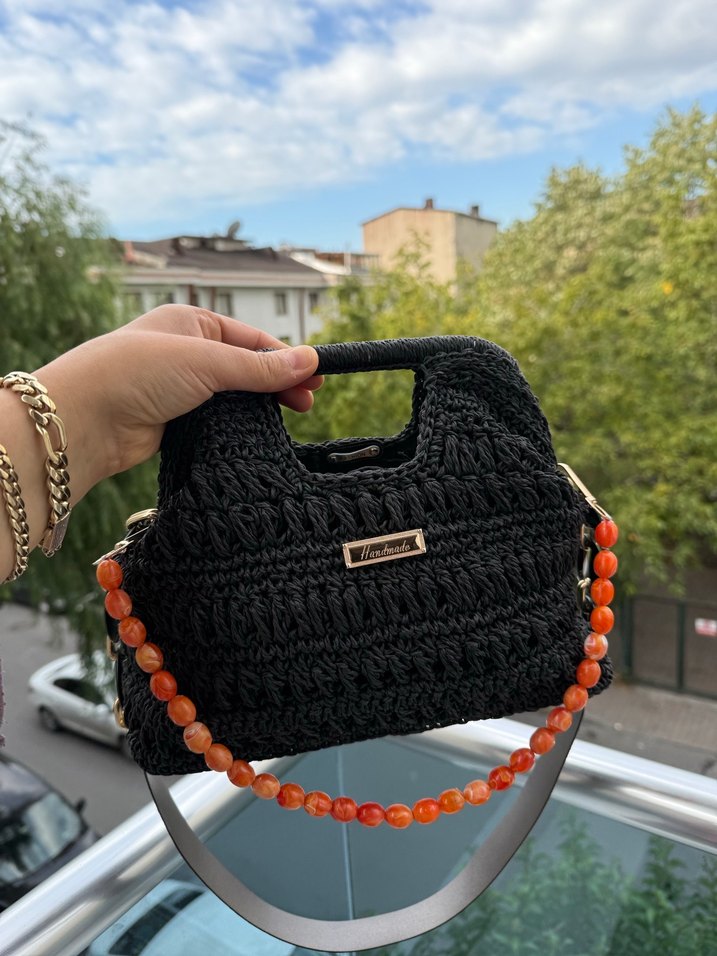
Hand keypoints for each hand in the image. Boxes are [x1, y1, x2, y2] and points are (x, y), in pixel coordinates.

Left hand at [33, 305, 321, 490]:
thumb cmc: (135, 373)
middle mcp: (185, 352)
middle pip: (245, 368)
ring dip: (259, 407)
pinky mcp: (173, 421)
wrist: (84, 420)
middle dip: (278, 384)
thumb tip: (309, 360)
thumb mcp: (207, 362)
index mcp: (191, 323)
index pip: (251, 340)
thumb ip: (259, 367)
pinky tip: (256, 434)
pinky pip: (216, 422)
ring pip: (232, 397)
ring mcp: (178, 388)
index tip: (315, 378)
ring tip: (290, 419)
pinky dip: (236, 427)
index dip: (285, 358)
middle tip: (308, 403)